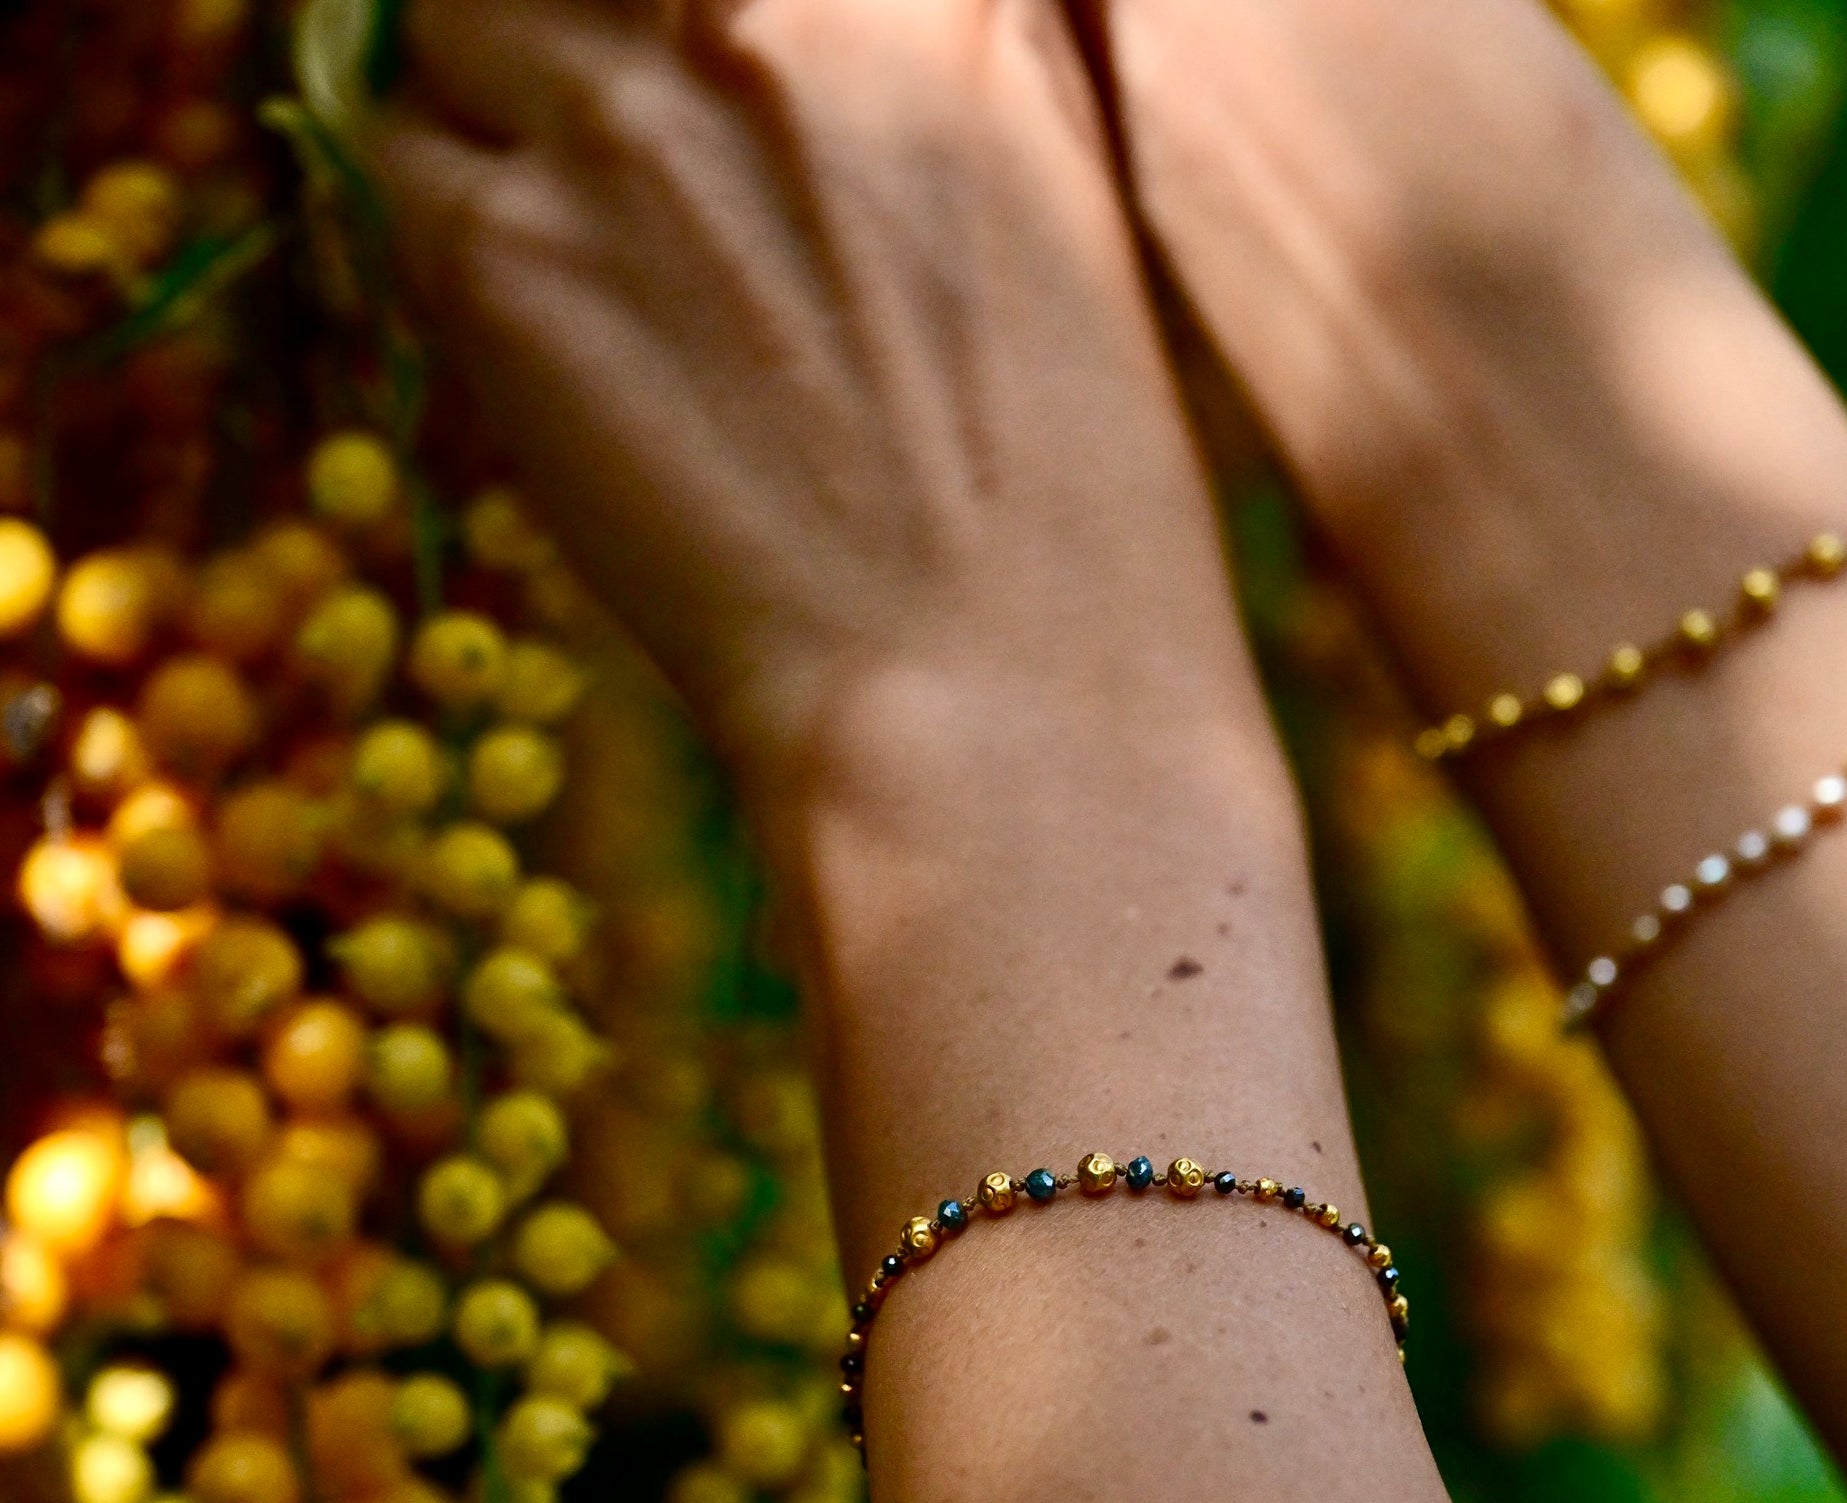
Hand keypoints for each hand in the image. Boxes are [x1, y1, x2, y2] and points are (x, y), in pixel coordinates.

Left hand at [376, 0, 1234, 795]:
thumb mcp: (1059, 237)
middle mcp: (771, 11)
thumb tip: (787, 53)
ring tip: (572, 245)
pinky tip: (533, 329)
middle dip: (595, 34)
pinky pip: (399, 159)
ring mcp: (628, 124)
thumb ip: (928, 87)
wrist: (993, 708)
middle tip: (623, 157)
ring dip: (502, 110)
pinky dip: (449, 226)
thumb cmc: (1065, 527)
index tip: (688, 69)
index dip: (692, 19)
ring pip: (469, 21)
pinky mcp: (506, 255)